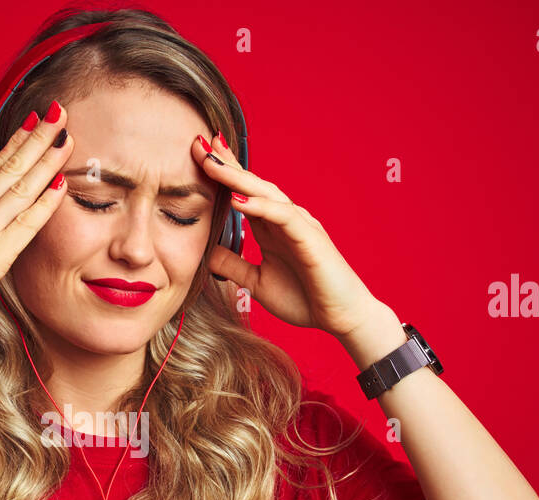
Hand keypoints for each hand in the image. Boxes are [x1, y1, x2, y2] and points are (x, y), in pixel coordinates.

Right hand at [0, 102, 75, 339]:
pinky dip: (45, 203)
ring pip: (21, 188)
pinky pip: (26, 225)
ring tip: (66, 138)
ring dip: (46, 161)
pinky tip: (61, 184)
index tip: (32, 121)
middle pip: (10, 168)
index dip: (15, 142)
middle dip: (36, 139)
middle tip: (57, 113)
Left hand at [192, 131, 385, 339]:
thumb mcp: (256, 282)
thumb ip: (233, 265)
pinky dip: (261, 207)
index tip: (197, 156)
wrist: (341, 317)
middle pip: (251, 185)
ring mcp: (299, 225)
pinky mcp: (311, 238)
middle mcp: (284, 220)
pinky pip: (283, 217)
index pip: (242, 194)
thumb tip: (205, 253)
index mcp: (271, 228)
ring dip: (237, 178)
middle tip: (200, 143)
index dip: (222, 175)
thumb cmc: (305, 298)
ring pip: (266, 194)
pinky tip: (238, 200)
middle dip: (226, 164)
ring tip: (212, 163)